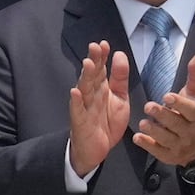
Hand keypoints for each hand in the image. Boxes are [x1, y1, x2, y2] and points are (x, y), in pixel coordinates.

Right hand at [69, 41, 131, 175]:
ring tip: (88, 63)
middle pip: (92, 75)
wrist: (97, 149)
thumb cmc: (106, 123)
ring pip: (84, 89)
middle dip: (93, 61)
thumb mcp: (120, 98)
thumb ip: (120, 78)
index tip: (104, 44)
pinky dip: (76, 101)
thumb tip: (119, 55)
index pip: (101, 68)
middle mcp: (91, 95)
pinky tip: (75, 92)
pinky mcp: (80, 122)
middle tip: (95, 47)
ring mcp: (84, 107)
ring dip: (86, 76)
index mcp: (101, 88)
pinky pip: (77, 110)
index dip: (102, 57)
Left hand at [135, 55, 194, 166]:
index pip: (190, 110)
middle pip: (176, 124)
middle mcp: (190, 132)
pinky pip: (158, 151)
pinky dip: (148, 145)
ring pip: (166, 139)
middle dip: (163, 115)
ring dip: (154, 131)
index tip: (167, 96)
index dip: (179, 103)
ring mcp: (180, 146)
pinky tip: (138, 138)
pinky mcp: (169, 155)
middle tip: (149, 106)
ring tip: (143, 123)